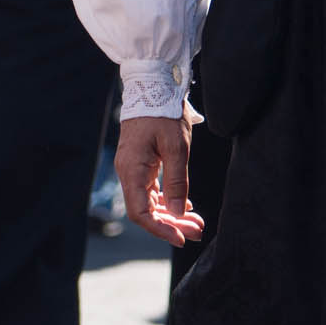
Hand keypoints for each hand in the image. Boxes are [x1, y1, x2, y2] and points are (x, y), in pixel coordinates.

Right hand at [117, 113, 205, 246]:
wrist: (152, 86)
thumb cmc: (163, 114)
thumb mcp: (176, 148)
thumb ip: (176, 182)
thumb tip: (177, 212)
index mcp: (132, 169)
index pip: (140, 212)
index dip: (160, 229)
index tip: (182, 238)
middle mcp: (128, 171)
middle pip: (146, 210)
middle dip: (172, 224)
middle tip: (198, 232)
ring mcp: (133, 167)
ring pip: (150, 201)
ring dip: (172, 213)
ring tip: (196, 221)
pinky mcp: (140, 162)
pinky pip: (150, 189)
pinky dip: (167, 200)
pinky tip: (184, 204)